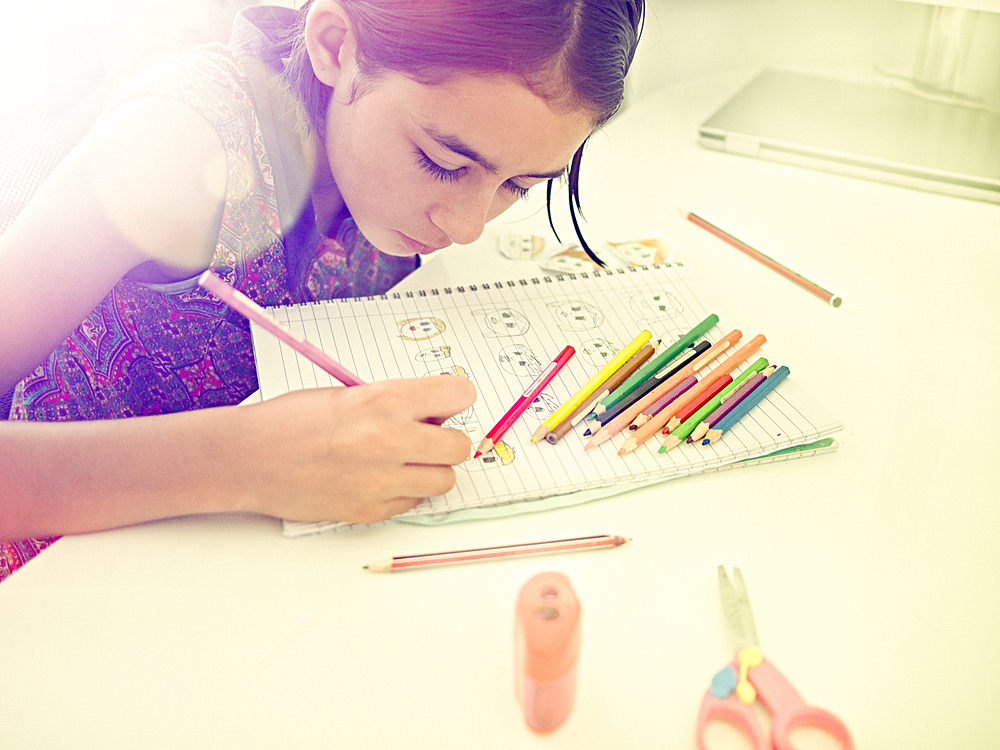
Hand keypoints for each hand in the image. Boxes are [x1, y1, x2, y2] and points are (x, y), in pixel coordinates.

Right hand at [233, 375, 475, 523]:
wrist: (248, 458)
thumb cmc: (291, 421)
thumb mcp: (348, 393)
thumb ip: (396, 401)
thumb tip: (436, 413)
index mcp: (383, 400)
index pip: (459, 395)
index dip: (455, 399)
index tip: (447, 402)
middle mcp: (387, 440)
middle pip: (459, 446)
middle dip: (446, 440)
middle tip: (425, 436)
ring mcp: (380, 481)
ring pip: (444, 480)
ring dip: (430, 469)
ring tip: (401, 460)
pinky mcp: (370, 510)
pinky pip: (413, 502)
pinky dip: (404, 492)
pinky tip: (378, 478)